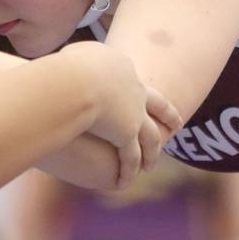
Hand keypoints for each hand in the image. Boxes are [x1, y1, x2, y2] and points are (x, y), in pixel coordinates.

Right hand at [60, 41, 181, 187]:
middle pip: (158, 104)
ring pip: (150, 137)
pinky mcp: (126, 133)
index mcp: (121, 67)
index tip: (137, 96)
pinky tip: (126, 180)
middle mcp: (134, 88)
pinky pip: (131, 156)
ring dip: (152, 152)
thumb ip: (70, 64)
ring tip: (151, 164)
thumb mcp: (68, 59)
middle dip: (168, 115)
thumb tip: (62, 62)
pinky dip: (129, 170)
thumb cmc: (61, 68)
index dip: (134, 89)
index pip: (130, 79)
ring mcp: (134, 112)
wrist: (73, 80)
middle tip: (176, 124)